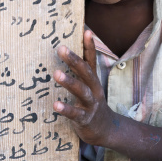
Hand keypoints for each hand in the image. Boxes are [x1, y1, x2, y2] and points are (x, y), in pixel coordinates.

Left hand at [53, 30, 114, 146]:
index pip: (91, 60)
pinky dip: (66, 109)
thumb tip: (64, 52)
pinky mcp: (85, 119)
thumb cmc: (90, 104)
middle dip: (75, 60)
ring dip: (69, 82)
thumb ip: (79, 72)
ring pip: (81, 91)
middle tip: (61, 48)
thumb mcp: (87, 86)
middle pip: (86, 72)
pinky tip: (55, 104)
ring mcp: (91, 105)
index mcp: (93, 81)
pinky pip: (75, 114)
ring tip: (56, 74)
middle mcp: (94, 90)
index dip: (89, 46)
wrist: (105, 130)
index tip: (86, 30)